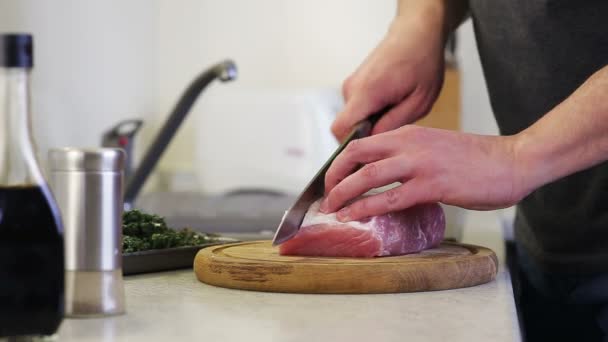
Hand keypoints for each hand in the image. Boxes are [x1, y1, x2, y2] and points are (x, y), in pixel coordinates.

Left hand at [320, 125, 530, 220]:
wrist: (514, 161)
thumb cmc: (478, 159)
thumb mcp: (436, 147)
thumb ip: (410, 156)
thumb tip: (388, 176)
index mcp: (409, 133)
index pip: (362, 143)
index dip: (341, 162)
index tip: (332, 180)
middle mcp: (410, 144)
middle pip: (356, 154)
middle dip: (334, 176)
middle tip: (326, 196)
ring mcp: (420, 163)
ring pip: (367, 176)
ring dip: (344, 194)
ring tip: (332, 209)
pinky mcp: (433, 185)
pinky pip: (390, 198)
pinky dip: (366, 208)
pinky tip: (353, 216)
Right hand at [331, 18, 445, 141]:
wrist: (416, 32)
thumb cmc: (422, 62)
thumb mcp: (419, 102)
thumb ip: (393, 125)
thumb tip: (372, 142)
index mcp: (367, 92)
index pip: (340, 129)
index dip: (351, 145)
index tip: (371, 150)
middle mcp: (352, 88)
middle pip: (347, 126)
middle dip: (367, 133)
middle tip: (395, 125)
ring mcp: (351, 85)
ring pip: (354, 118)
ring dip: (372, 121)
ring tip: (397, 108)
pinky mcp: (354, 84)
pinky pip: (357, 108)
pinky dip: (372, 111)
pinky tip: (392, 102)